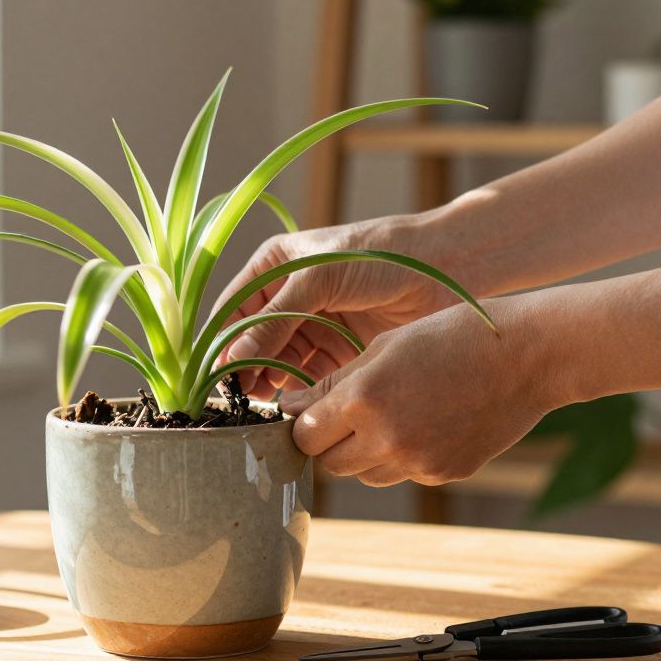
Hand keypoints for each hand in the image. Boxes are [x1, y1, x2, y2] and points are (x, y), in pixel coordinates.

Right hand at [216, 213, 472, 399]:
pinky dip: (299, 390)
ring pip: (279, 360)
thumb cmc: (380, 255)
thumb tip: (233, 359)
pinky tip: (294, 404)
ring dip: (270, 382)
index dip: (221, 342)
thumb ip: (275, 318)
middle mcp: (290, 295)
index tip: (214, 376)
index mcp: (275, 266)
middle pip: (253, 340)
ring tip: (265, 404)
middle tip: (240, 398)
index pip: (234, 309)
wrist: (447, 268)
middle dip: (245, 368)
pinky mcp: (340, 348)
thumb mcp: (319, 278)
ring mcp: (315, 323)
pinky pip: (309, 374)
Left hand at [279, 299, 556, 485]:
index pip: (304, 434)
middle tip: (346, 416)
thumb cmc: (450, 336)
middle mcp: (386, 439)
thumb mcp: (383, 347)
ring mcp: (418, 462)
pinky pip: (404, 474)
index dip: (303, 423)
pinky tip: (428, 421)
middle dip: (329, 443)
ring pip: (365, 474)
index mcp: (363, 399)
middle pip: (329, 464)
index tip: (309, 411)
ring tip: (394, 413)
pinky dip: (404, 456)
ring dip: (365, 454)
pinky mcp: (444, 474)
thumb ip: (332, 383)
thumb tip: (288, 407)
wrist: (527, 355)